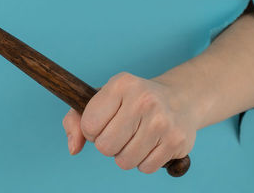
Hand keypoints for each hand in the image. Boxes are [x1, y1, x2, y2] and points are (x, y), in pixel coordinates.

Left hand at [62, 72, 198, 172]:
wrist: (180, 98)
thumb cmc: (131, 101)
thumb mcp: (102, 99)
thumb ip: (75, 120)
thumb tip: (73, 148)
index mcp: (121, 84)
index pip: (89, 125)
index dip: (91, 130)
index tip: (104, 122)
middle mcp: (144, 100)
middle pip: (105, 147)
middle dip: (108, 145)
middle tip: (121, 132)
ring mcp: (162, 120)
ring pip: (125, 161)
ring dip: (126, 155)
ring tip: (136, 137)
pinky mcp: (176, 140)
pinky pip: (145, 168)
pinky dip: (144, 161)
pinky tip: (152, 144)